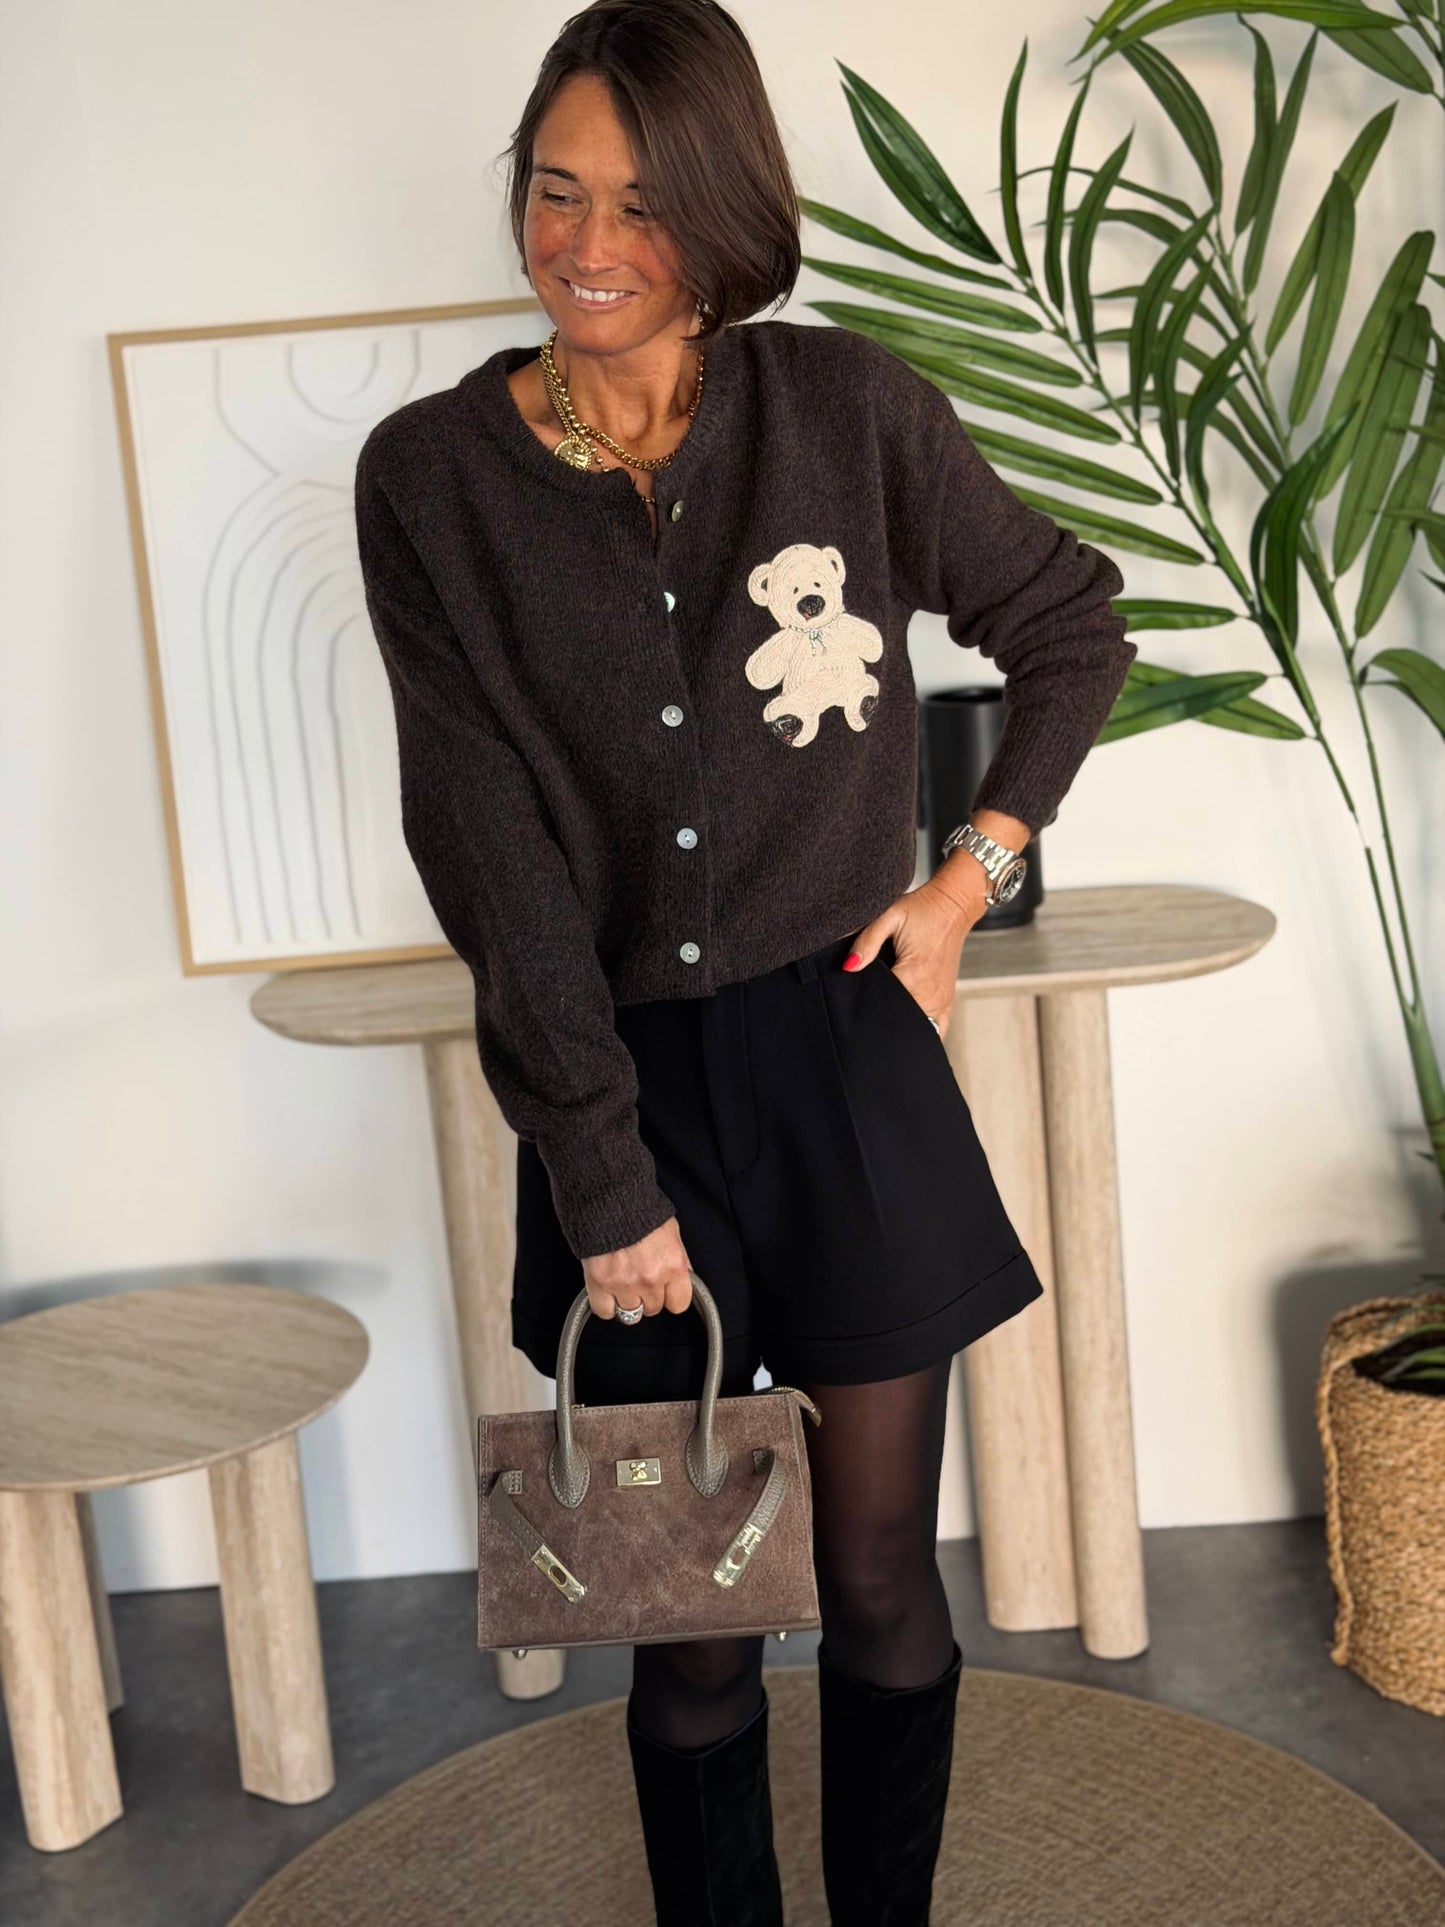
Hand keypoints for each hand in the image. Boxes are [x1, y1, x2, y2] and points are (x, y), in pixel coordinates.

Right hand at [582, 1215, 693, 1321]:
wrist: (607, 1196)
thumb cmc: (638, 1208)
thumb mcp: (670, 1230)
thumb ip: (678, 1258)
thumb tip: (684, 1277)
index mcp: (672, 1265)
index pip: (679, 1304)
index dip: (671, 1296)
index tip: (665, 1290)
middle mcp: (650, 1278)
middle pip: (653, 1308)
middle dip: (647, 1295)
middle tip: (639, 1277)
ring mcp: (624, 1283)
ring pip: (629, 1313)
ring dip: (626, 1300)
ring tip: (622, 1280)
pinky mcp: (599, 1283)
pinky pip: (605, 1311)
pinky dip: (605, 1304)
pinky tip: (607, 1289)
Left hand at [843, 873, 988, 1042]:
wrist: (954, 907)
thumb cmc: (922, 910)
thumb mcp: (890, 916)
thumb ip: (867, 941)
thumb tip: (849, 967)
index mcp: (913, 975)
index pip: (882, 1005)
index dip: (864, 1007)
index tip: (854, 1006)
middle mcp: (930, 993)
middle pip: (898, 1021)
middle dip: (880, 1021)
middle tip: (866, 1013)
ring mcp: (941, 1001)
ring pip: (916, 1030)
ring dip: (900, 1027)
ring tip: (884, 1019)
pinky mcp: (947, 1002)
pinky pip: (936, 1030)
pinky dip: (922, 1032)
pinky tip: (908, 1027)